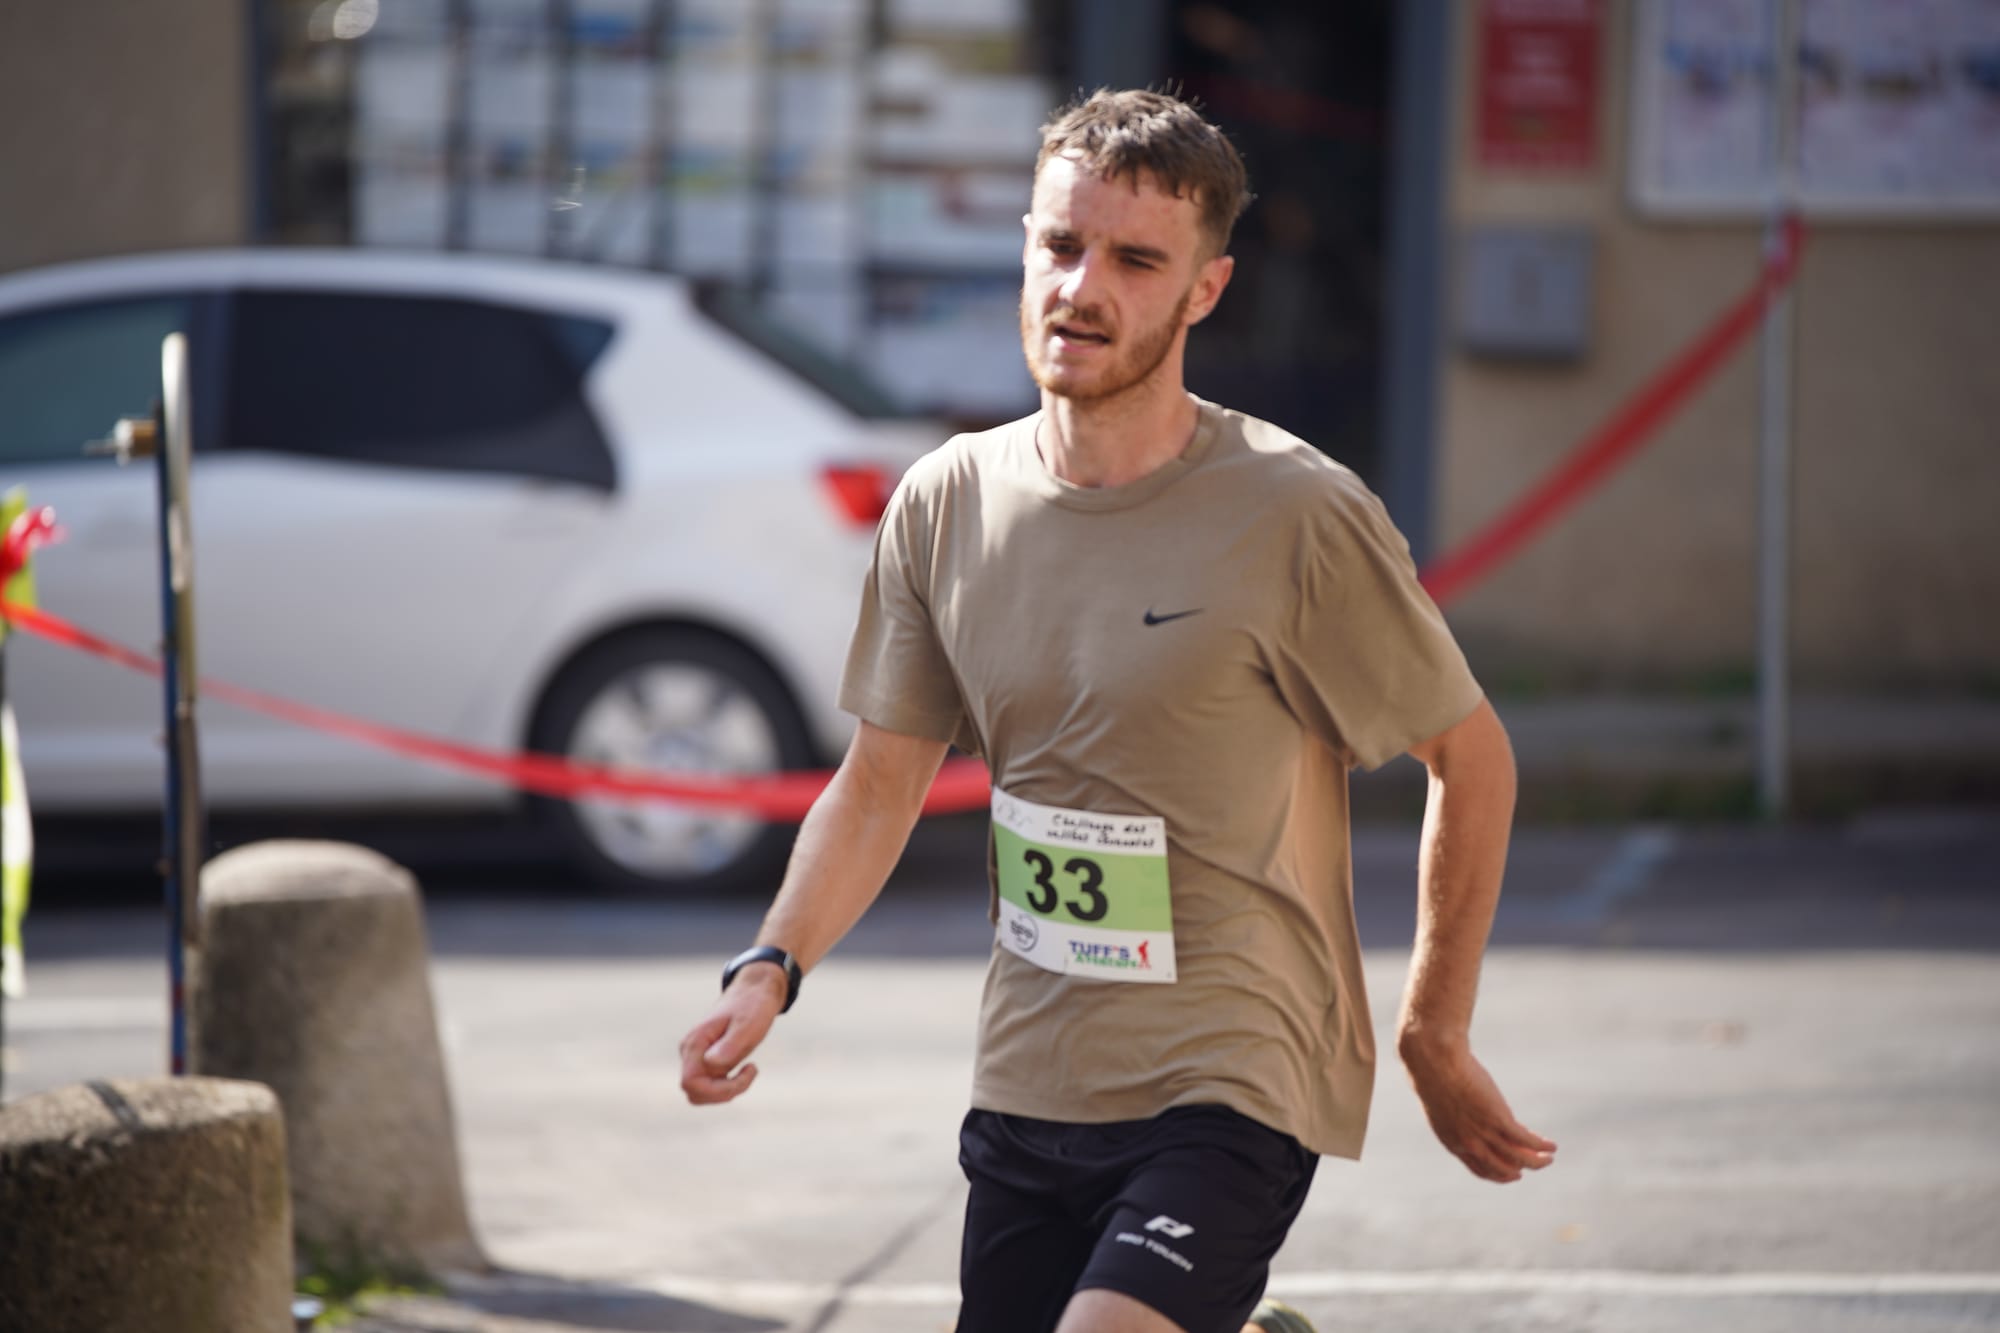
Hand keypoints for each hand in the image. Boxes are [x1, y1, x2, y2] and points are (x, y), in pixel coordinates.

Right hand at [679, 965, 786, 1105]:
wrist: (756, 990)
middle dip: (723, 1093)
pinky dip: (728, 1085)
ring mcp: (696, 1056)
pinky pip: (710, 1084)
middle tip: (748, 1073)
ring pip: (702, 1092)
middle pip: (694, 1093)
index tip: (747, 1072)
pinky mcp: (706, 1059)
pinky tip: (745, 1069)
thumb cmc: (753, 1006)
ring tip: (748, 1070)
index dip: (718, 1090)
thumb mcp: (748, 1025)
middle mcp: (690, 1051)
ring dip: (726, 1090)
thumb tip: (710, 1064)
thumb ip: (730, 1045)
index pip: (691, 1083)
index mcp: (695, 1043)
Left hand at [1400, 1032, 1555, 1182]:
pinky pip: (1526, 1140)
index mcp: (1453, 1142)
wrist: (1433, 1061)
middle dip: (1519, 1170)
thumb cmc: (1433, 1073)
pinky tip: (1551, 1146)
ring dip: (1537, 1162)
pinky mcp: (1499, 1119)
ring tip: (1549, 1158)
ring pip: (1518, 1159)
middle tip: (1533, 1165)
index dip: (1499, 1174)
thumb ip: (1456, 1113)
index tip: (1513, 1172)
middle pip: (1501, 1169)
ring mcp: (1484, 1133)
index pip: (1480, 1169)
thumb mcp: (1444, 1103)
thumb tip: (1464, 1106)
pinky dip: (1541, 1146)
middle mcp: (1469, 1144)